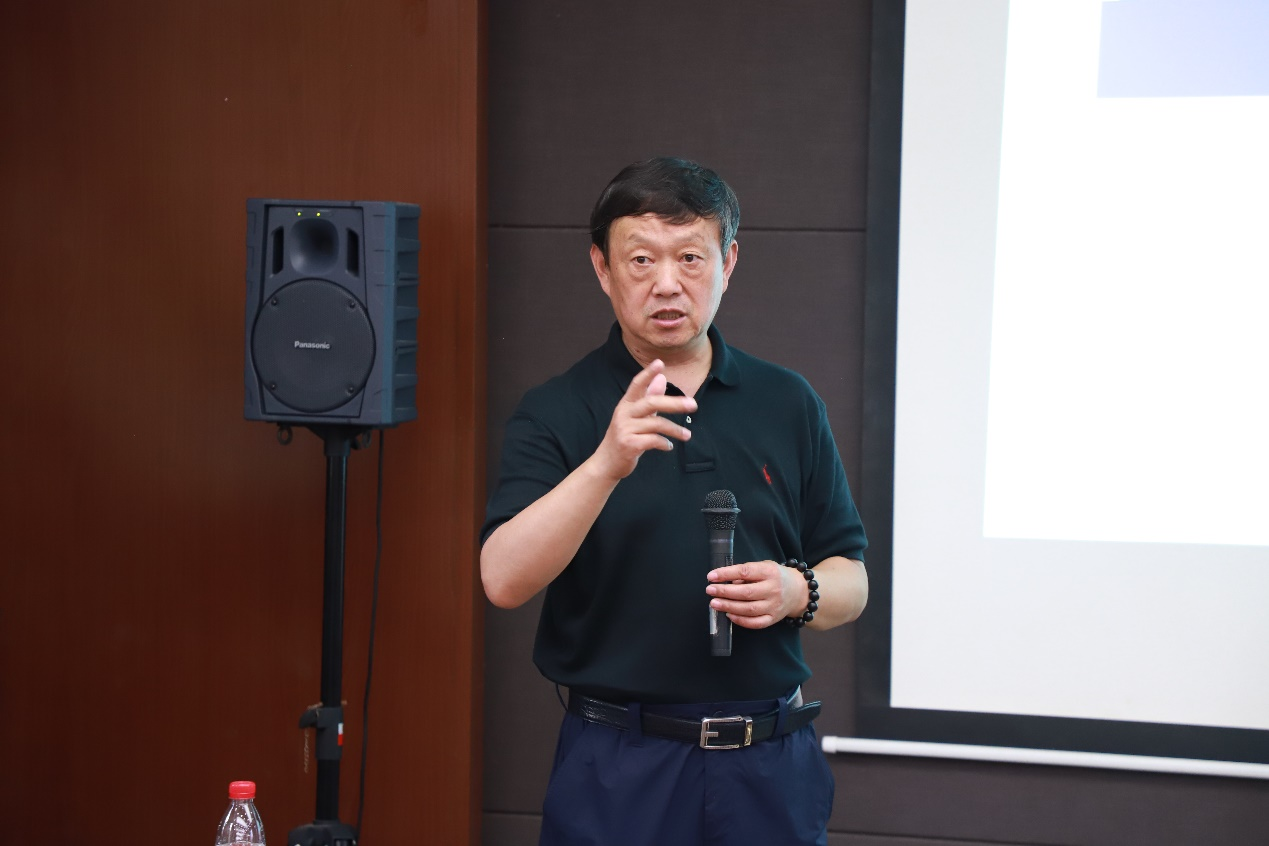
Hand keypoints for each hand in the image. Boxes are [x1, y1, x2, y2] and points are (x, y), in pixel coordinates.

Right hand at [591, 360, 696, 480]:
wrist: (607, 463)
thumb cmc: (625, 437)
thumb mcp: (636, 416)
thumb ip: (649, 398)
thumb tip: (661, 378)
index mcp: (626, 404)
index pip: (636, 384)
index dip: (648, 373)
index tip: (660, 363)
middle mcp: (624, 414)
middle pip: (651, 403)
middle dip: (674, 403)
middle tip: (693, 404)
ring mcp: (625, 429)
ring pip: (656, 424)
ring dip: (675, 430)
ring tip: (687, 435)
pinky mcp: (629, 445)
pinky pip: (653, 440)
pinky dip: (664, 443)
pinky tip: (669, 446)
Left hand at [705, 560, 805, 629]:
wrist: (799, 591)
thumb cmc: (776, 576)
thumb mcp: (764, 566)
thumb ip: (747, 572)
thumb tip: (726, 581)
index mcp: (770, 572)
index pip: (745, 572)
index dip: (726, 574)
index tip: (711, 576)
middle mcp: (773, 589)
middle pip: (746, 593)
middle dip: (724, 592)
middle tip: (710, 590)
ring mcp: (774, 606)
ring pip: (749, 609)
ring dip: (729, 607)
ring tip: (714, 603)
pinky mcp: (773, 619)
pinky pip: (755, 623)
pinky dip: (740, 620)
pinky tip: (729, 615)